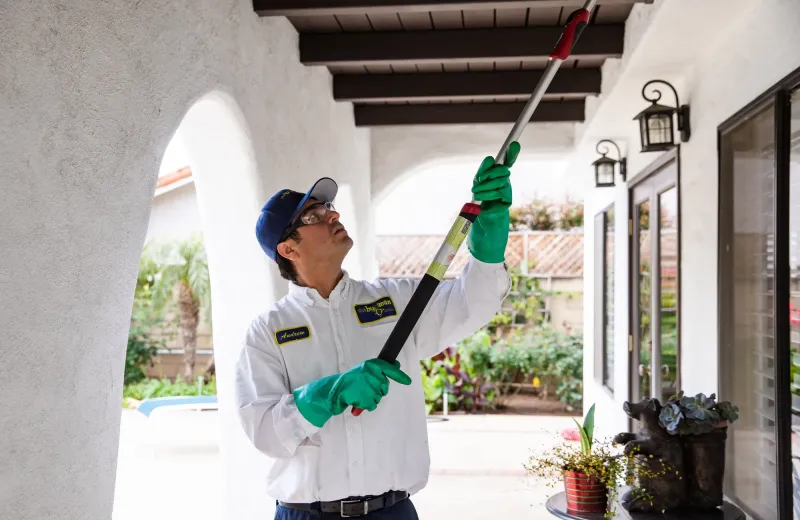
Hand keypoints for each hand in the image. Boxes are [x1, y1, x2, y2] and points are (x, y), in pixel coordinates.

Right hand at [293, 358, 411, 426]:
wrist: (333, 391)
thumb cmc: (351, 380)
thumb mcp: (365, 370)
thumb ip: (381, 369)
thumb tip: (397, 365)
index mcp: (371, 365)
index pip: (389, 368)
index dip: (399, 375)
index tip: (408, 381)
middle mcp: (371, 373)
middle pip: (384, 387)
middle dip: (378, 390)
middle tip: (364, 388)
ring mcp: (368, 386)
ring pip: (379, 397)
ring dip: (371, 398)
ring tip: (359, 393)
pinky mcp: (365, 397)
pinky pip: (372, 405)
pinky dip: (366, 406)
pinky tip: (357, 400)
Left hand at [467, 141, 519, 262]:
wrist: (481, 232)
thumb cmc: (478, 209)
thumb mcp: (477, 188)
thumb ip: (482, 173)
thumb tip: (491, 159)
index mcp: (498, 179)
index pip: (507, 163)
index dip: (511, 153)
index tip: (514, 143)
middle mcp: (505, 185)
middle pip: (502, 170)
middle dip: (489, 173)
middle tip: (478, 181)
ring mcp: (507, 195)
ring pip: (499, 182)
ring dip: (485, 187)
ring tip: (476, 194)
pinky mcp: (506, 205)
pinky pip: (498, 194)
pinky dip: (488, 197)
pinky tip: (484, 204)